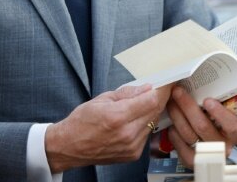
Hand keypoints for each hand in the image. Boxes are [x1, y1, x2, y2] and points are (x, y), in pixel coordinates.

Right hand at [44, 84, 170, 172]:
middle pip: (155, 111)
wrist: (70, 147)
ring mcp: (131, 146)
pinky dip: (145, 124)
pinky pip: (146, 134)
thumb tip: (146, 88)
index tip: (166, 82)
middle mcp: (127, 134)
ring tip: (142, 104)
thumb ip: (127, 93)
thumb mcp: (102, 99)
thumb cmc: (82, 121)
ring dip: (152, 111)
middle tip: (160, 88)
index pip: (151, 100)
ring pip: (152, 123)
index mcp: (118, 116)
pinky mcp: (133, 155)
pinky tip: (135, 119)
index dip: (162, 89)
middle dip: (159, 98)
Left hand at [166, 86, 236, 167]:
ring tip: (170, 102)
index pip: (232, 125)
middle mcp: (223, 146)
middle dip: (188, 106)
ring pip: (188, 134)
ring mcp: (207, 155)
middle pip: (203, 126)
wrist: (208, 146)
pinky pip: (179, 145)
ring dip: (177, 115)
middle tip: (178, 91)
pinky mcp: (192, 161)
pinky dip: (173, 132)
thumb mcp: (221, 113)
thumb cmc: (214, 122)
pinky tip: (171, 122)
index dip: (220, 113)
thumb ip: (216, 103)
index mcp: (234, 133)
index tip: (207, 100)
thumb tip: (199, 81)